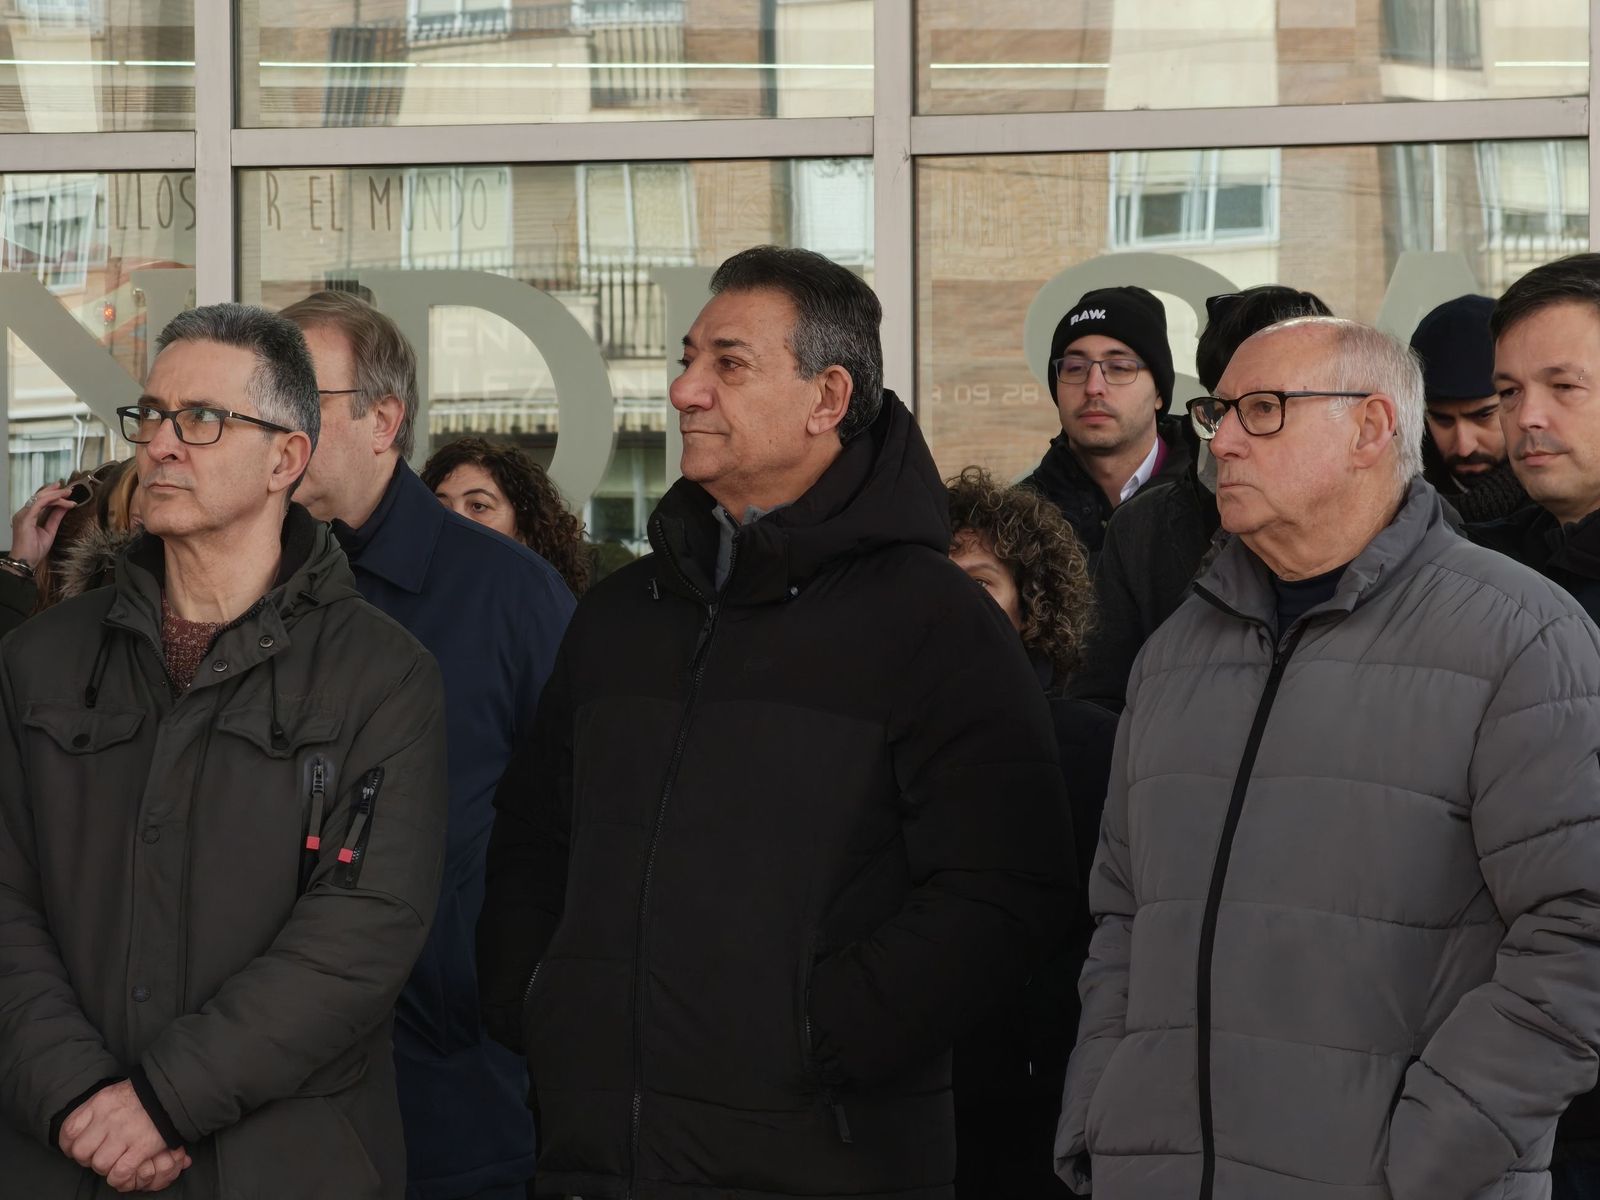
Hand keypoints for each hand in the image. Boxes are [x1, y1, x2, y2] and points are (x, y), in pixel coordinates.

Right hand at [9, 480, 75, 566]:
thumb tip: (64, 507)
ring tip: (68, 493)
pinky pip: (39, 504)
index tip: (66, 493)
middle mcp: (24, 513)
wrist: (26, 560)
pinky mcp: (25, 518)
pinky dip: (52, 500)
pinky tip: (62, 500)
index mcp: (28, 516)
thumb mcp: (50, 531)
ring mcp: (23, 514)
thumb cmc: (35, 549)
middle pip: (39, 496)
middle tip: (68, 489)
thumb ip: (55, 518)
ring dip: (56, 494)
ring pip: (40, 498)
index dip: (52, 495)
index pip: (40, 501)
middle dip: (54, 491)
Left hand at [58, 1081, 184, 1191]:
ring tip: (114, 1161)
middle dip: (87, 1158)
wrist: (173, 1092)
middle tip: (98, 1155)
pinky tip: (124, 1172)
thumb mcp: (113, 1093)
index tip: (75, 1149)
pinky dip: (119, 1178)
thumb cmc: (141, 1095)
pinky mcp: (143, 1146)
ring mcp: (126, 1133)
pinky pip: (120, 1172)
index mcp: (100, 1103)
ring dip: (104, 1168)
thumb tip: (77, 1133)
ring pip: (99, 1164)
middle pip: (81, 1150)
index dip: (69, 1145)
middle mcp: (109, 1117)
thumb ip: (94, 1111)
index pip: (69, 1130)